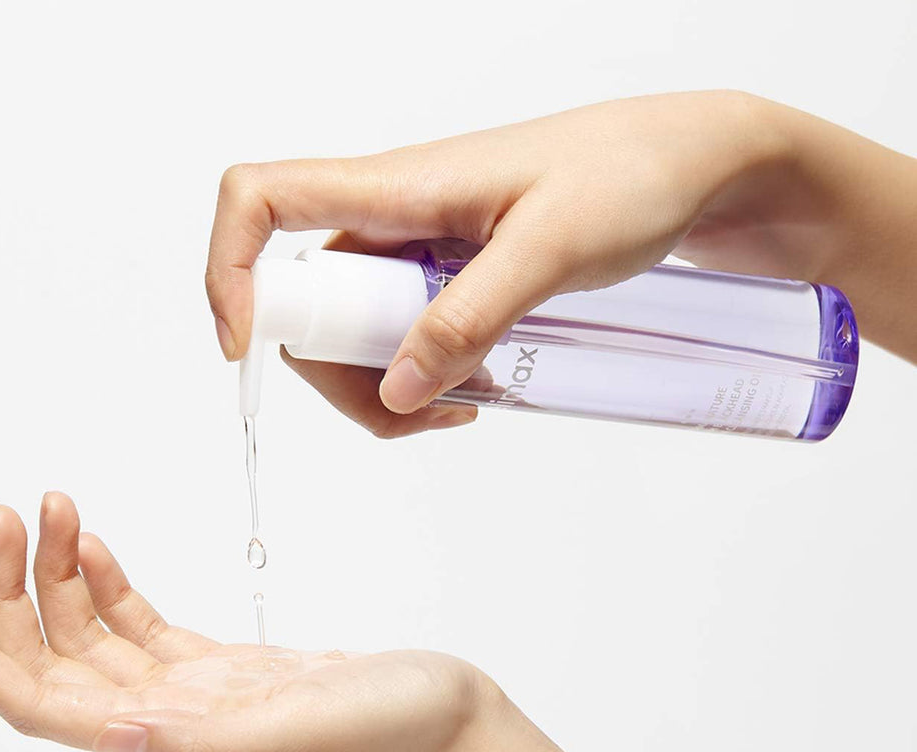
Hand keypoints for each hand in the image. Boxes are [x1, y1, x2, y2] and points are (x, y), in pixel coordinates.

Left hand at [0, 493, 496, 751]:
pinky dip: (108, 583)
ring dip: (60, 575)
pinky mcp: (225, 669)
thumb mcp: (296, 734)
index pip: (39, 703)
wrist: (447, 725)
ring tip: (51, 506)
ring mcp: (194, 695)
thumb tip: (106, 735)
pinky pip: (142, 625)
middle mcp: (166, 722)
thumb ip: (199, 745)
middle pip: (54, 660)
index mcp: (167, 740)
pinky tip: (94, 547)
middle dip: (14, 590)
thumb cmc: (389, 736)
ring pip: (94, 636)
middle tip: (7, 513)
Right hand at [206, 90, 815, 435]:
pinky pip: (402, 338)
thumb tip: (395, 389)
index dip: (229, 270)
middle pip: (303, 303)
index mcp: (398, 186)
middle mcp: (392, 217)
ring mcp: (417, 253)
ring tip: (464, 408)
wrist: (692, 167)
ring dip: (384, 387)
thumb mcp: (550, 250)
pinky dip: (421, 377)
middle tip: (418, 413)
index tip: (245, 348)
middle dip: (338, 375)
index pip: (263, 201)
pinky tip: (476, 391)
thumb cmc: (631, 176)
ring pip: (352, 333)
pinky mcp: (447, 279)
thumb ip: (469, 318)